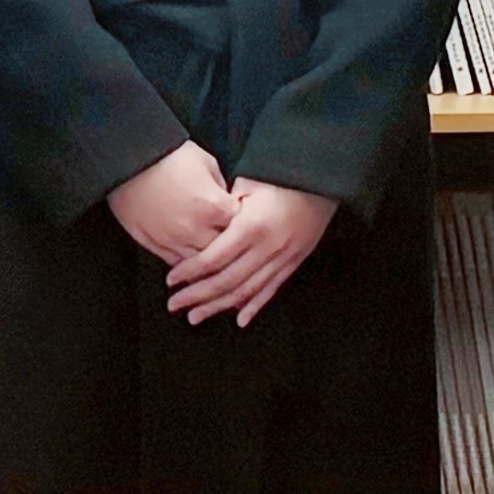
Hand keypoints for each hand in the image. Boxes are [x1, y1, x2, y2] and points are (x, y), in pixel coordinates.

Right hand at [106, 141, 237, 267]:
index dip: (245, 223)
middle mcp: (196, 228)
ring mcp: (174, 240)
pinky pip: (177, 264)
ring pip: (200, 264)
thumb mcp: (206, 162)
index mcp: (213, 206)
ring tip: (215, 258)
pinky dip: (186, 264)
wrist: (129, 160)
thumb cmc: (169, 156)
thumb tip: (229, 201)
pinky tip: (192, 260)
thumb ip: (221, 187)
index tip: (246, 221)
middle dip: (230, 247)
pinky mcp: (154, 245)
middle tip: (233, 243)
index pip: (241, 226)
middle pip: (224, 251)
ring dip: (208, 261)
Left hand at [163, 179, 338, 327]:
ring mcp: (284, 256)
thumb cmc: (282, 174)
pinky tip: (241, 319)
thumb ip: (224, 207)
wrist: (322, 176)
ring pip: (247, 291)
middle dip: (198, 296)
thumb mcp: (247, 182)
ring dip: (219, 306)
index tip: (172, 280)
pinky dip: (255, 306)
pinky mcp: (295, 260)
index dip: (190, 272)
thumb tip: (199, 227)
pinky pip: (272, 289)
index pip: (213, 258)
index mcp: (252, 225)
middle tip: (175, 304)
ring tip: (196, 316)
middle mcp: (268, 246)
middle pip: (227, 281)